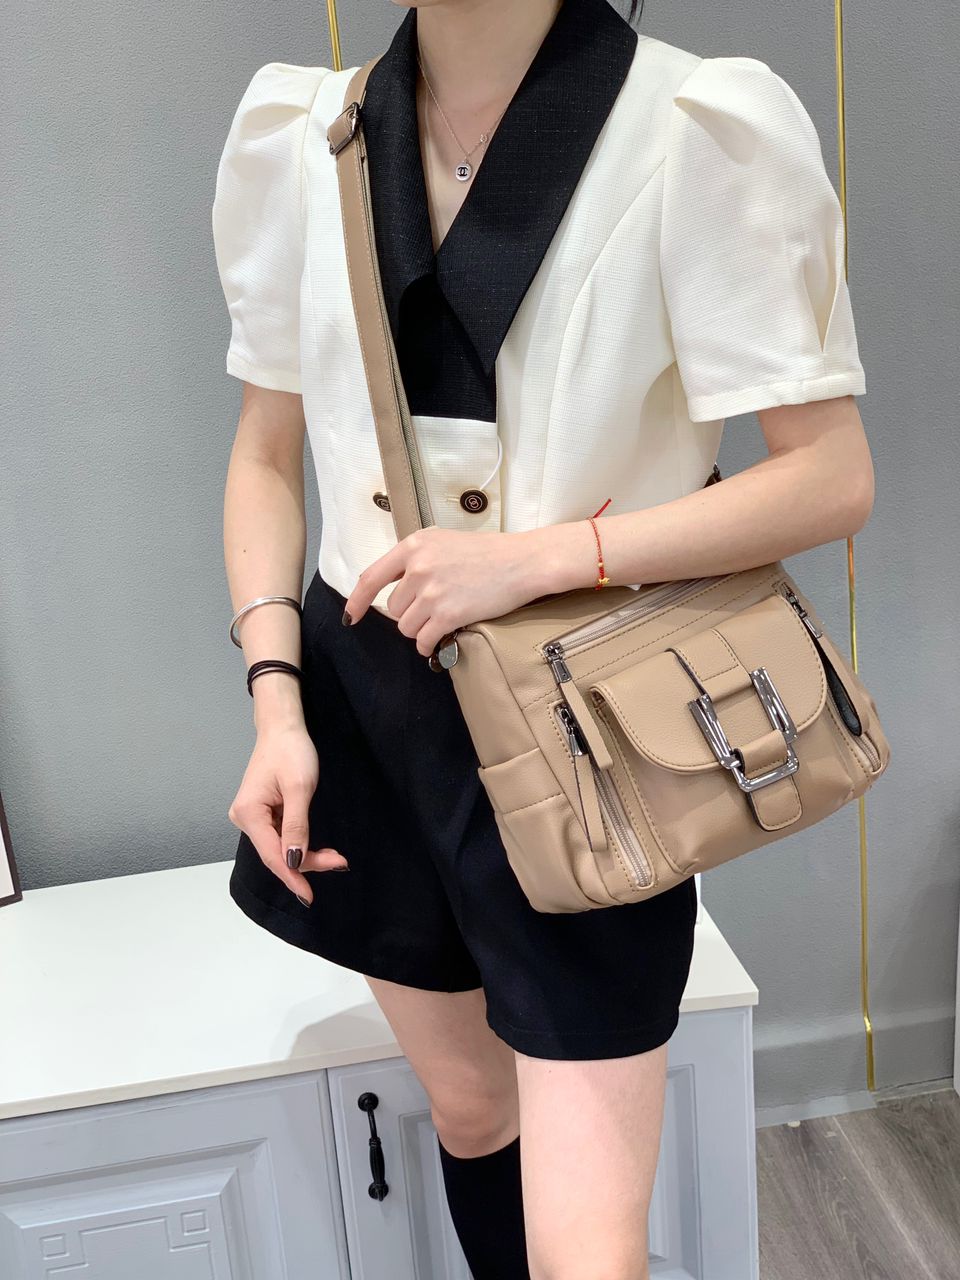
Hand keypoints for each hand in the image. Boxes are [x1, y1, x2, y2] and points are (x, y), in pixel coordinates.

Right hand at [227, 722, 348, 906]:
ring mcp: (253, 817)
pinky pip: (281, 838)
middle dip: (307, 863)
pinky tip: (318, 849)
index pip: (273, 855)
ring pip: (281, 848)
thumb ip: (297, 826)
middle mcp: (244, 818)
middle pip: (277, 854)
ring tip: (335, 857)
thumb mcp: (300, 788)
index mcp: (248, 813)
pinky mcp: (263, 814)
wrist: (283, 728)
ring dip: (306, 855)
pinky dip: (300, 844)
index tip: (309, 897)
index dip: (293, 876)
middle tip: (339, 862)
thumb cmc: (291, 750)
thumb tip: (294, 860)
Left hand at [343, 526, 578, 657]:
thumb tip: (395, 588)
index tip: (351, 616)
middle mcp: (418, 567)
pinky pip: (424, 640)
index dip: (357, 601)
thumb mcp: (444, 543)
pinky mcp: (448, 613)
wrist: (522, 562)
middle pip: (394, 609)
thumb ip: (417, 560)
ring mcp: (432, 591)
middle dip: (410, 615)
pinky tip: (439, 641)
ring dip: (422, 630)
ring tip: (443, 619)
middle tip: (435, 609)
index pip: (371, 578)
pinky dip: (429, 646)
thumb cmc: (488, 553)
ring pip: (407, 627)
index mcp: (414, 545)